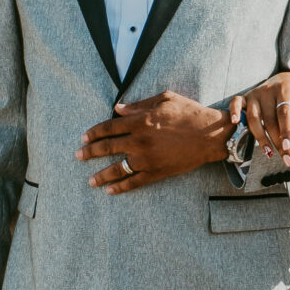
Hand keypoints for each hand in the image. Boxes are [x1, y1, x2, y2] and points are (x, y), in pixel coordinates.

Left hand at [79, 92, 231, 193]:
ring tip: (90, 180)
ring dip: (101, 174)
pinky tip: (110, 190)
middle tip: (78, 156)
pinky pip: (134, 182)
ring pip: (117, 168)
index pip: (109, 126)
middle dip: (90, 152)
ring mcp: (147, 158)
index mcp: (140, 120)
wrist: (211, 135)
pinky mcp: (157, 172)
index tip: (84, 137)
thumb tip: (118, 109)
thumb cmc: (189, 113)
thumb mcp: (165, 99)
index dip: (94, 132)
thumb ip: (139, 105)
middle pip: (108, 147)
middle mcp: (140, 140)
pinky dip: (121, 187)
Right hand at [229, 72, 289, 168]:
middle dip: (277, 141)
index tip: (287, 147)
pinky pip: (236, 102)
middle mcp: (268, 92)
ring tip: (268, 153)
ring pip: (253, 117)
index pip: (284, 113)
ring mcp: (255, 94)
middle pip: (270, 120)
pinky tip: (235, 123)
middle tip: (285, 158)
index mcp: (285, 91)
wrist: (285, 79)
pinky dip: (234, 111)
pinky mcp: (246, 96)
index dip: (285, 131)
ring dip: (260, 137)